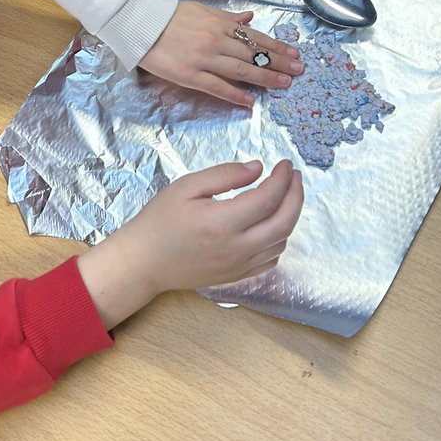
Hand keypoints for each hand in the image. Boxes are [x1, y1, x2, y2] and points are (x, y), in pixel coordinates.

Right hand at [77, 160, 303, 328]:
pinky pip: (270, 260)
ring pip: (281, 242)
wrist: (143, 262)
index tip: (285, 164)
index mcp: (223, 222)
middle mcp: (237, 248)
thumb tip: (258, 168)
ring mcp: (239, 266)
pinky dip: (279, 239)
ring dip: (290, 216)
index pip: (268, 198)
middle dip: (296, 196)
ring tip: (285, 195)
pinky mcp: (236, 276)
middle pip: (285, 222)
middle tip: (295, 176)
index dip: (283, 179)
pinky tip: (272, 224)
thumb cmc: (160, 220)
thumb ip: (225, 175)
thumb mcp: (187, 187)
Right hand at [140, 5, 302, 107]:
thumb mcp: (202, 10)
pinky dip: (235, 94)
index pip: (255, 37)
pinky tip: (250, 102)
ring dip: (264, 78)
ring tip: (283, 85)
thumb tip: (250, 18)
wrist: (139, 22)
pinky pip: (217, 86)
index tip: (293, 54)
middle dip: (278, 63)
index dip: (276, 47)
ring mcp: (204, 58)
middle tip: (298, 71)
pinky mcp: (189, 74)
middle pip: (253, 54)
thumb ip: (227, 17)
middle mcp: (216, 40)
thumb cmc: (168, 16)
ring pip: (241, 70)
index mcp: (220, 23)